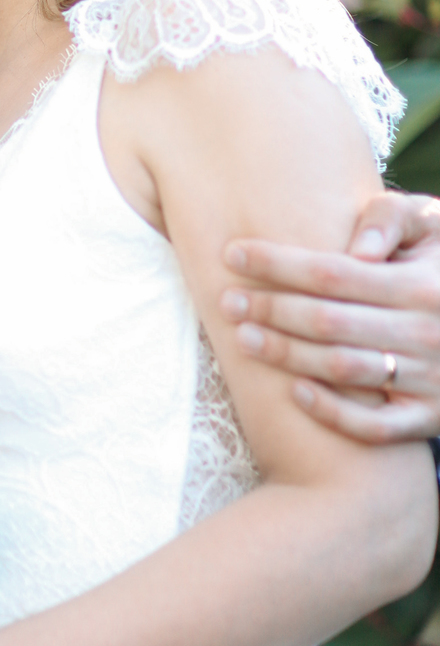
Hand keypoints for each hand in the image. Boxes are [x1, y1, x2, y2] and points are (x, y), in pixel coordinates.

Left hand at [220, 191, 439, 441]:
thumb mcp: (435, 227)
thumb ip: (393, 219)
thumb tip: (358, 249)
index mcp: (421, 285)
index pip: (332, 273)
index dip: (277, 263)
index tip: (231, 253)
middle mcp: (426, 333)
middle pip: (328, 322)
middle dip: (270, 309)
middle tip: (226, 300)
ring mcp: (430, 381)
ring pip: (343, 371)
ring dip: (286, 355)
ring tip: (243, 337)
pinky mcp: (431, 419)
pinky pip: (376, 426)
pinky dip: (333, 412)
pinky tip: (295, 391)